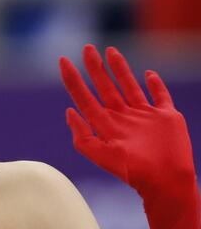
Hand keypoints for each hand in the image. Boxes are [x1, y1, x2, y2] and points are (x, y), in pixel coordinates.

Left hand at [59, 44, 195, 194]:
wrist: (165, 180)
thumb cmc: (132, 171)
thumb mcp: (101, 155)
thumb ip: (83, 136)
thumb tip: (70, 111)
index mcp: (105, 125)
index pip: (84, 97)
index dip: (73, 79)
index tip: (63, 61)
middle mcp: (122, 117)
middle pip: (105, 87)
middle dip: (94, 68)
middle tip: (86, 48)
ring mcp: (144, 115)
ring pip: (129, 86)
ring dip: (120, 69)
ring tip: (110, 51)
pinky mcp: (166, 116)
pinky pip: (160, 95)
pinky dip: (155, 84)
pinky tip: (148, 74)